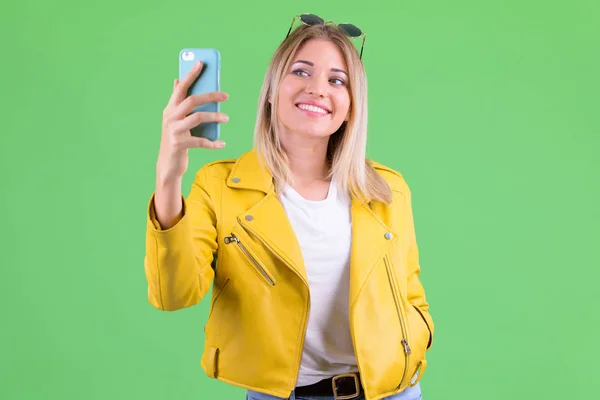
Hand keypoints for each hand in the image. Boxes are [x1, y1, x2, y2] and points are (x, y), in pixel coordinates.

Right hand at [157, 61, 228, 181]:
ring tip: (226, 118)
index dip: (191, 75)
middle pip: (192, 100)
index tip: (201, 63)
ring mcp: (173, 130)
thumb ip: (177, 102)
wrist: (168, 165)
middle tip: (225, 96)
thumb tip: (176, 80)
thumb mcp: (174, 119)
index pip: (181, 87)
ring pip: (198, 117)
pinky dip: (213, 142)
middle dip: (210, 96)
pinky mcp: (179, 144)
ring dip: (215, 117)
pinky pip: (200, 140)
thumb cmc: (176, 139)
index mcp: (170, 108)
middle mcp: (170, 117)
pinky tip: (222, 143)